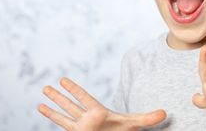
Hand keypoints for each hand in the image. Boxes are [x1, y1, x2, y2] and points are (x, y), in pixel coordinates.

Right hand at [38, 77, 165, 130]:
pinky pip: (61, 124)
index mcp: (98, 112)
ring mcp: (81, 127)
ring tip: (42, 93)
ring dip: (53, 104)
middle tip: (48, 85)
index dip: (73, 89)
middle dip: (60, 95)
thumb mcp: (135, 124)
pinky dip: (51, 116)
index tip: (63, 79)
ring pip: (64, 112)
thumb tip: (165, 113)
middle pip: (71, 103)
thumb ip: (148, 118)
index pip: (83, 97)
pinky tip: (40, 109)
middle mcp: (87, 118)